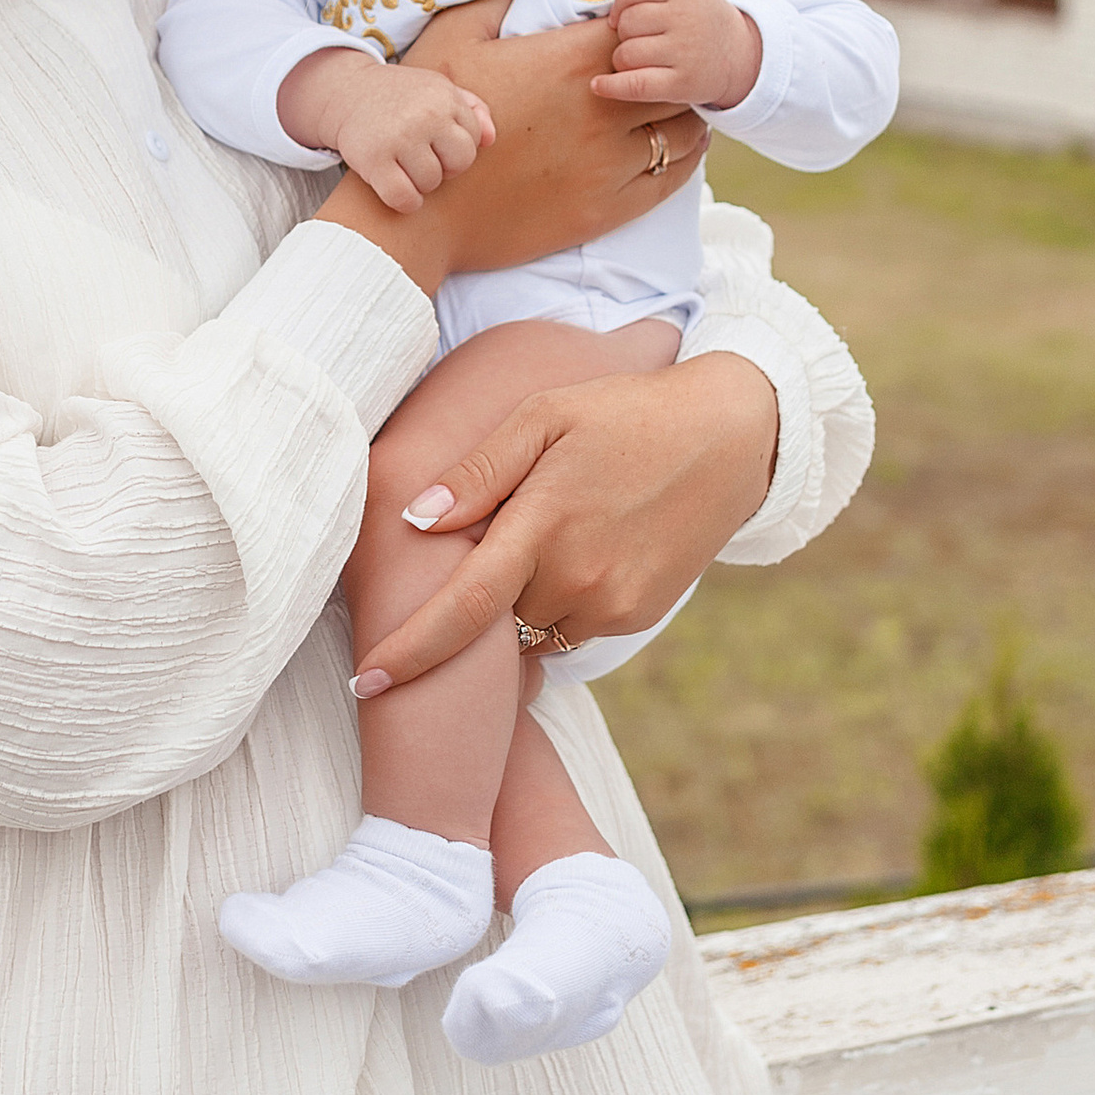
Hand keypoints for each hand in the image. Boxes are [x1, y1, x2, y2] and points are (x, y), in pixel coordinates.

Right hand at [280, 47, 493, 213]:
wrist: (347, 92)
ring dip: (420, 183)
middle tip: (424, 160)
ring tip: (405, 168)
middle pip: (460, 164)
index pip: (473, 141)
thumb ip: (472, 109)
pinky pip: (404, 198)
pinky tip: (396, 190)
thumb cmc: (401, 96)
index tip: (436, 143)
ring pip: (431, 183)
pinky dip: (405, 202)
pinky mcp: (373, 159)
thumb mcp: (438, 89)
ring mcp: (399, 137)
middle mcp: (425, 115)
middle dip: (445, 167)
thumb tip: (490, 140)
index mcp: (444, 97)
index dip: (454, 147)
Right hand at [315, 3, 708, 290]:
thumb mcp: (451, 39)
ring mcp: (609, 162)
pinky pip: (672, 177)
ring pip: (683, 129)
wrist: (425, 212)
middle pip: (672, 77)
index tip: (625, 37)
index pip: (639, 30)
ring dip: (680, 113)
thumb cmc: (432, 123)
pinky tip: (673, 148)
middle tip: (653, 72)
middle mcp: (601, 109)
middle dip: (666, 69)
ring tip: (665, 108)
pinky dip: (682, 158)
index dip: (638, 29)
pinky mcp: (608, 209)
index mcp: (569, 61)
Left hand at [350, 353, 779, 689]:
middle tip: (491, 540)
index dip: (410, 652)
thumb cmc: (623, 413)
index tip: (365, 682)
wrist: (729, 437)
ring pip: (532, 627)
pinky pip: (571, 625)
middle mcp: (578, 576)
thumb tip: (414, 519)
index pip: (463, 608)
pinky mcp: (637, 615)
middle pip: (493, 618)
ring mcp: (613, 603)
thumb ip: (479, 471)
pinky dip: (557, 599)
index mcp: (544, 523)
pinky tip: (581, 545)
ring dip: (517, 601)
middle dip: (473, 601)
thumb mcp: (546, 415)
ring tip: (547, 534)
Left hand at [592, 0, 761, 110]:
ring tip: (640, 62)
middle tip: (640, 42)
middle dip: (624, 35)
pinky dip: (611, 86)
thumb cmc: (701, 22)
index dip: (619, 4)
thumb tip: (608, 15)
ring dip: (623, 60)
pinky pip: (634, 84)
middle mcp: (686, 18)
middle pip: (627, 22)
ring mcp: (685, 52)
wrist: (742, 57)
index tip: (620, 19)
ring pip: (625, 53)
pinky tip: (598, 86)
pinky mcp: (682, 84)